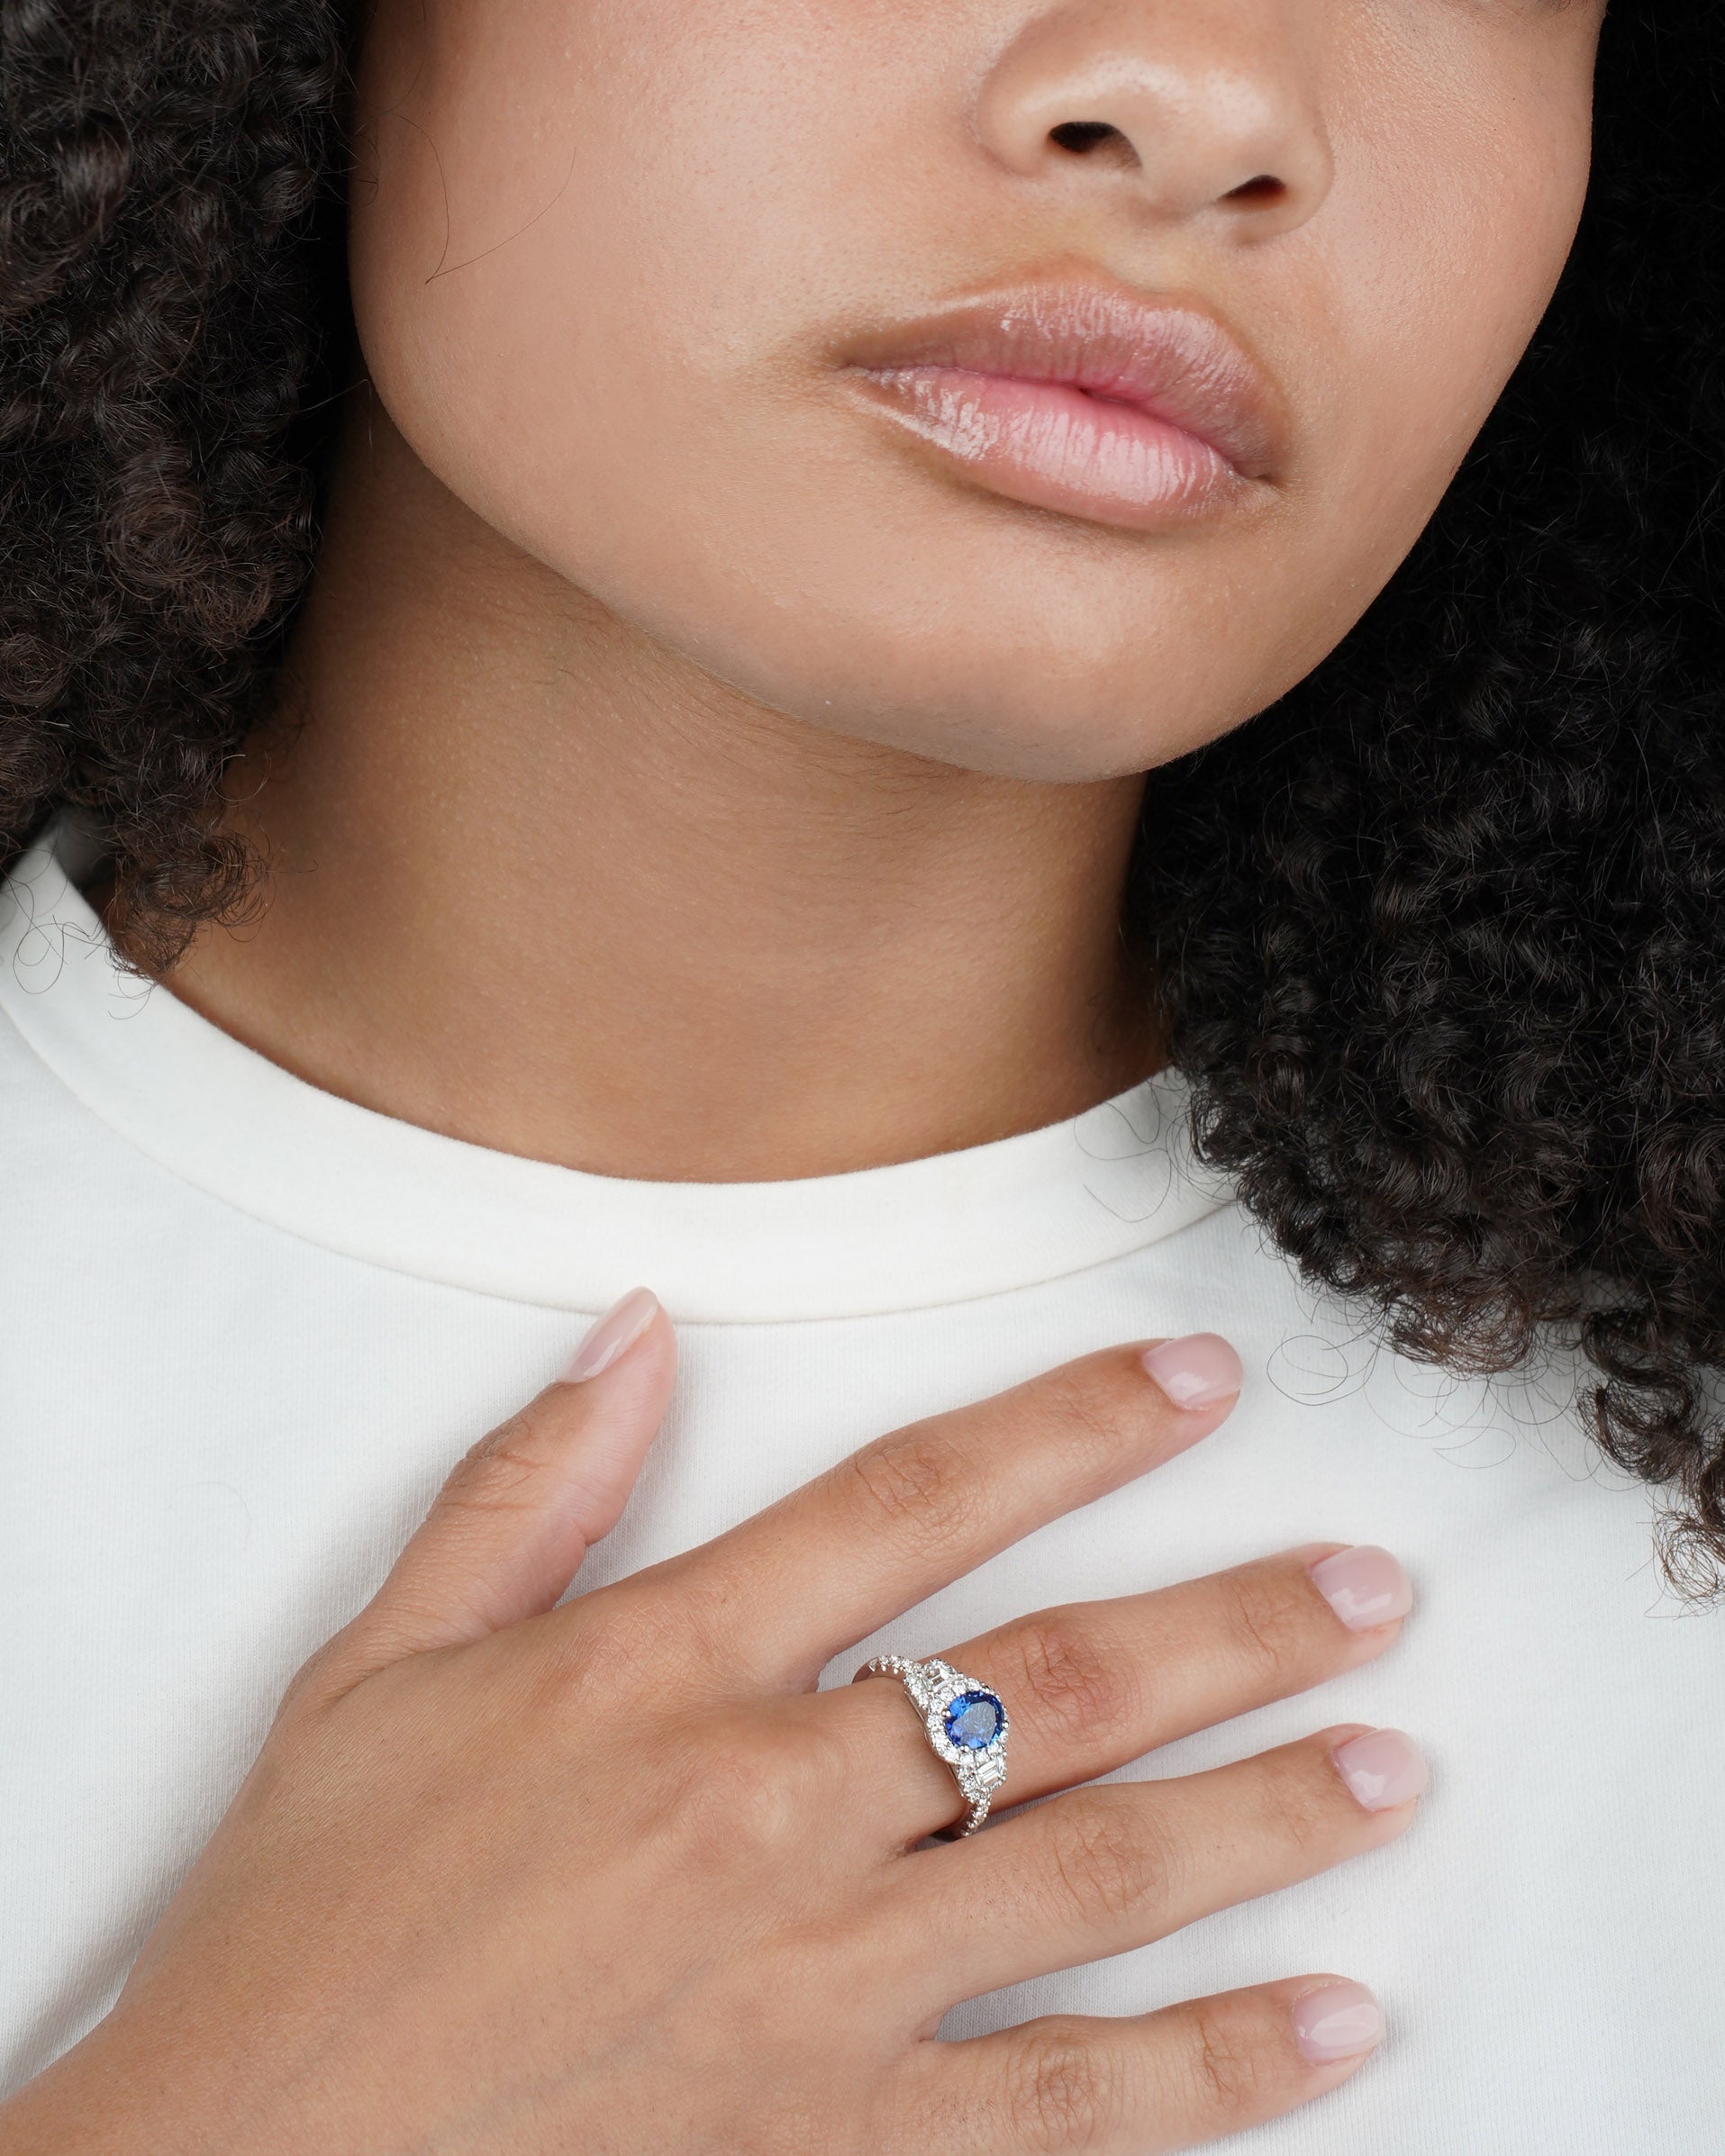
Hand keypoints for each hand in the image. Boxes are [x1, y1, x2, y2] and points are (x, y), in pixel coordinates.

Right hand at [1, 1295, 1421, 2154]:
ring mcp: (812, 1987)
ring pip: (1096, 1876)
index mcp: (656, 1668)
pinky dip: (1212, 2071)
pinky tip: (1328, 2024)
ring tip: (1392, 1763)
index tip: (1199, 1383)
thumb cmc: (304, 1922)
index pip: (916, 1502)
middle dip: (1238, 1625)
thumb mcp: (380, 1666)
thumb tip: (636, 1333)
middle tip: (1373, 1588)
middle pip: (1054, 1684)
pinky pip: (1064, 2114)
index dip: (1075, 1426)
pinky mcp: (826, 2146)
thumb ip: (524, 1490)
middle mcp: (762, 1807)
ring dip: (1266, 1814)